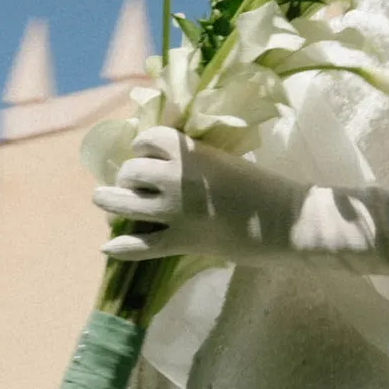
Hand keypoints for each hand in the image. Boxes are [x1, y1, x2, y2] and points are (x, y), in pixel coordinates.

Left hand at [93, 127, 293, 262]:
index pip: (146, 140)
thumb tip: (170, 160)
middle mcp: (173, 177)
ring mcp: (174, 211)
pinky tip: (108, 248)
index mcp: (188, 151)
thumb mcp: (224, 159)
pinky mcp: (181, 240)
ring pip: (124, 204)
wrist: (285, 219)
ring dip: (109, 201)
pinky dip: (122, 247)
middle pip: (131, 171)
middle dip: (127, 176)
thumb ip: (194, 158)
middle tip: (131, 183)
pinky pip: (142, 245)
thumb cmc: (264, 185)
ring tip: (102, 200)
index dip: (141, 146)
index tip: (143, 153)